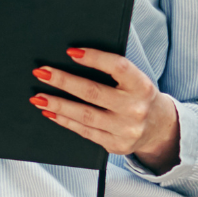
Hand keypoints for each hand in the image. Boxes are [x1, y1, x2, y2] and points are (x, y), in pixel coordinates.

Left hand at [33, 49, 180, 173]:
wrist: (159, 128)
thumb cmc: (139, 96)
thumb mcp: (136, 80)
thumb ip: (113, 71)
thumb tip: (74, 58)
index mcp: (142, 86)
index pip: (118, 67)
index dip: (94, 58)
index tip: (71, 51)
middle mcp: (135, 109)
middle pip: (93, 93)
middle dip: (64, 81)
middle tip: (42, 72)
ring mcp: (126, 130)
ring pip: (85, 115)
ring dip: (58, 104)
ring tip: (38, 96)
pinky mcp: (116, 145)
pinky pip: (85, 132)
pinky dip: (65, 120)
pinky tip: (50, 111)